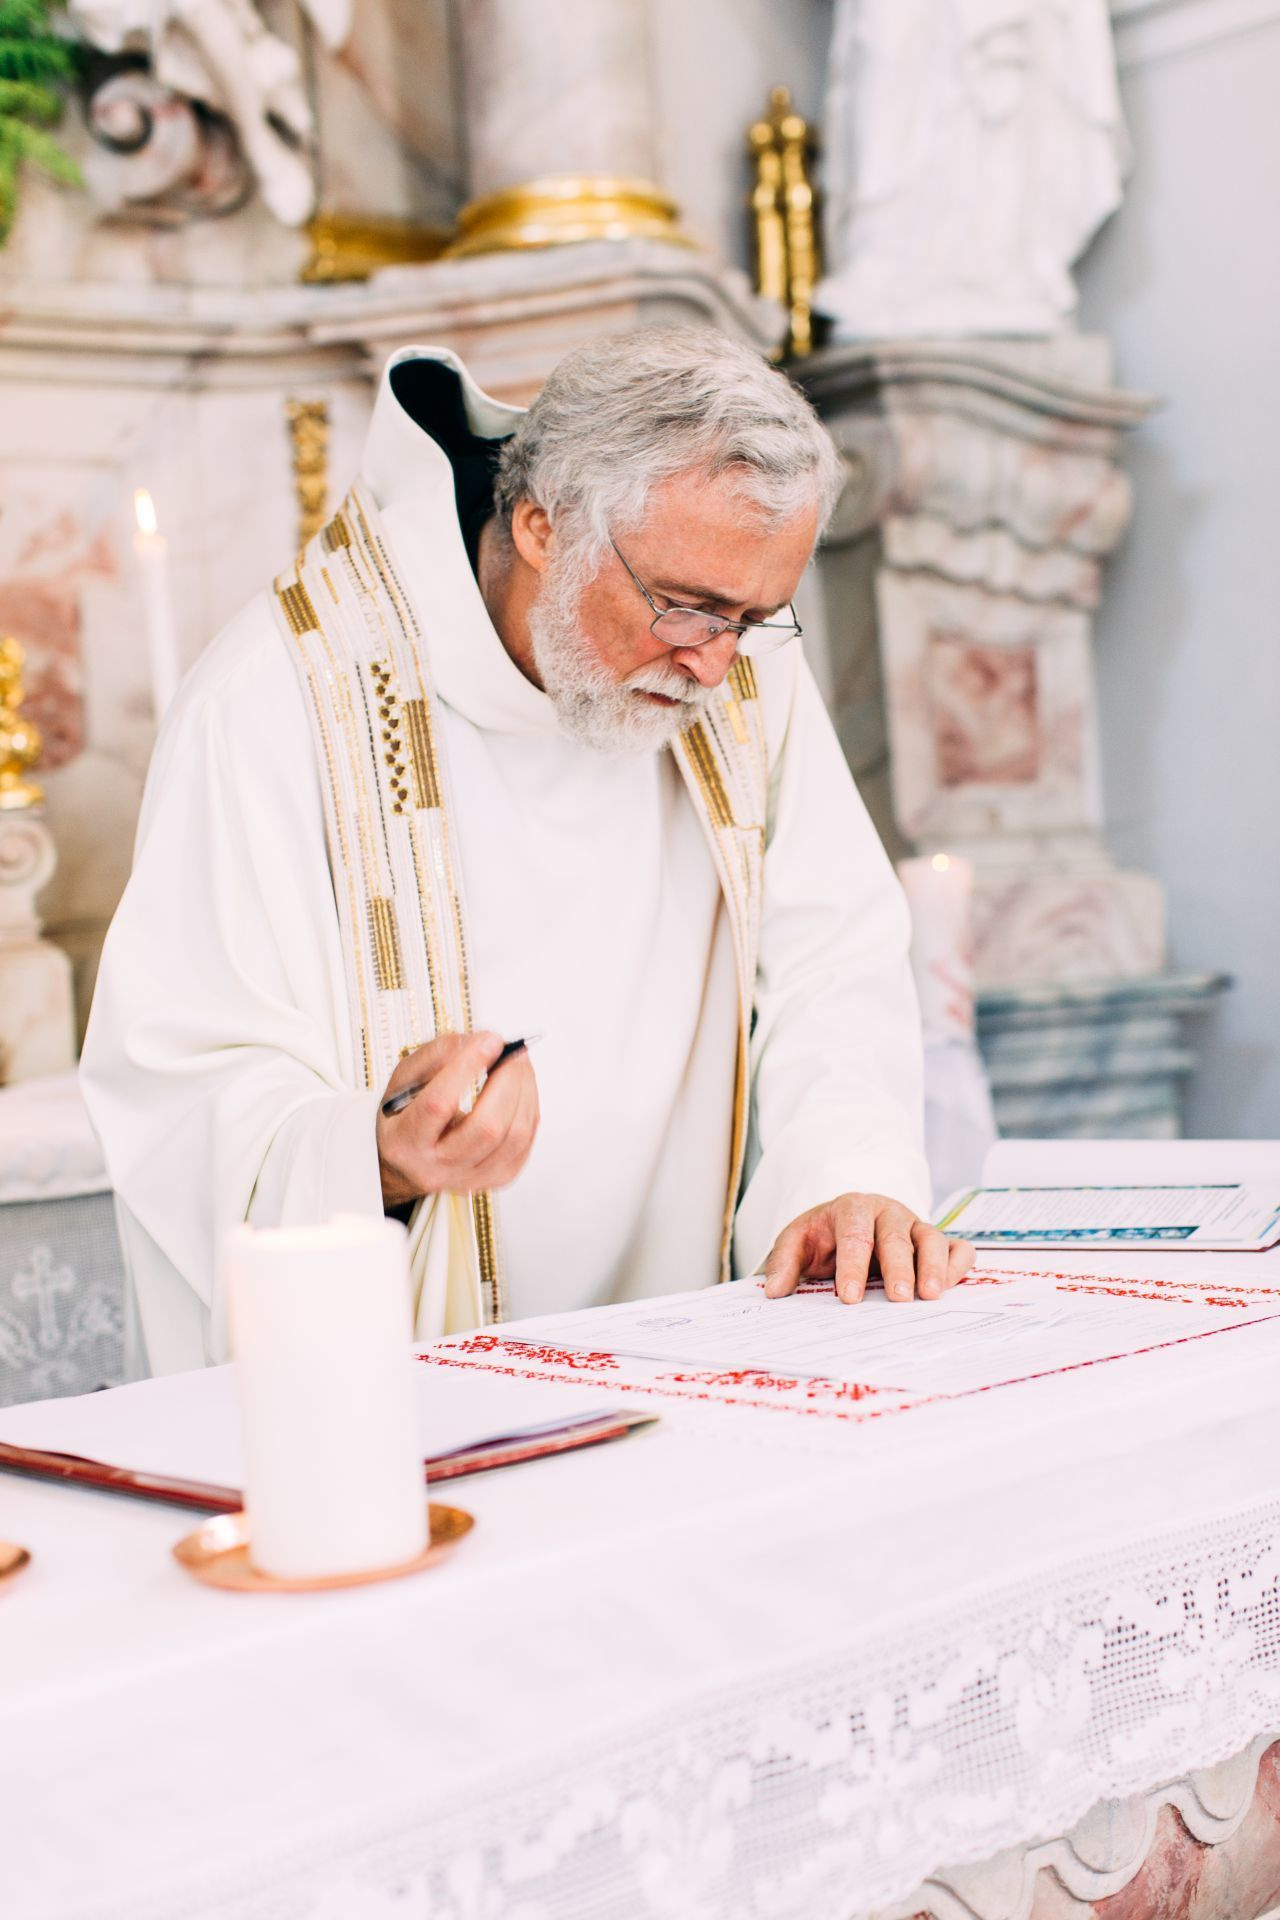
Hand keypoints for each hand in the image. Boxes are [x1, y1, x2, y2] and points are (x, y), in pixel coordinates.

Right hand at [376, 1032, 539, 1208]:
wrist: (405, 1164)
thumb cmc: (404, 1117)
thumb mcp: (403, 1080)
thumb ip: (436, 1055)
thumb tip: (477, 1042)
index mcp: (404, 1141)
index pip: (439, 1105)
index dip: (467, 1068)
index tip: (489, 1041)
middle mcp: (436, 1167)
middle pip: (486, 1128)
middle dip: (507, 1081)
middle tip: (511, 1051)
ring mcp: (468, 1179)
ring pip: (513, 1137)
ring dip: (524, 1092)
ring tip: (518, 1065)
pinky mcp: (494, 1180)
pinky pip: (525, 1145)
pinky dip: (529, 1110)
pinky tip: (522, 1090)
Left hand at [762, 1193, 974, 1303]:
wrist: (845, 1223)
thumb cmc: (823, 1236)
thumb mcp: (797, 1242)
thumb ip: (784, 1262)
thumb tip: (774, 1291)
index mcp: (851, 1208)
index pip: (854, 1234)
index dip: (852, 1266)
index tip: (850, 1297)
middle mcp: (887, 1212)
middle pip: (896, 1236)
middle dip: (898, 1267)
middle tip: (899, 1298)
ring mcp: (914, 1224)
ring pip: (931, 1238)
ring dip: (933, 1266)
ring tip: (931, 1296)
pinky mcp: (936, 1240)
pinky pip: (957, 1247)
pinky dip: (958, 1264)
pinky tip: (952, 1287)